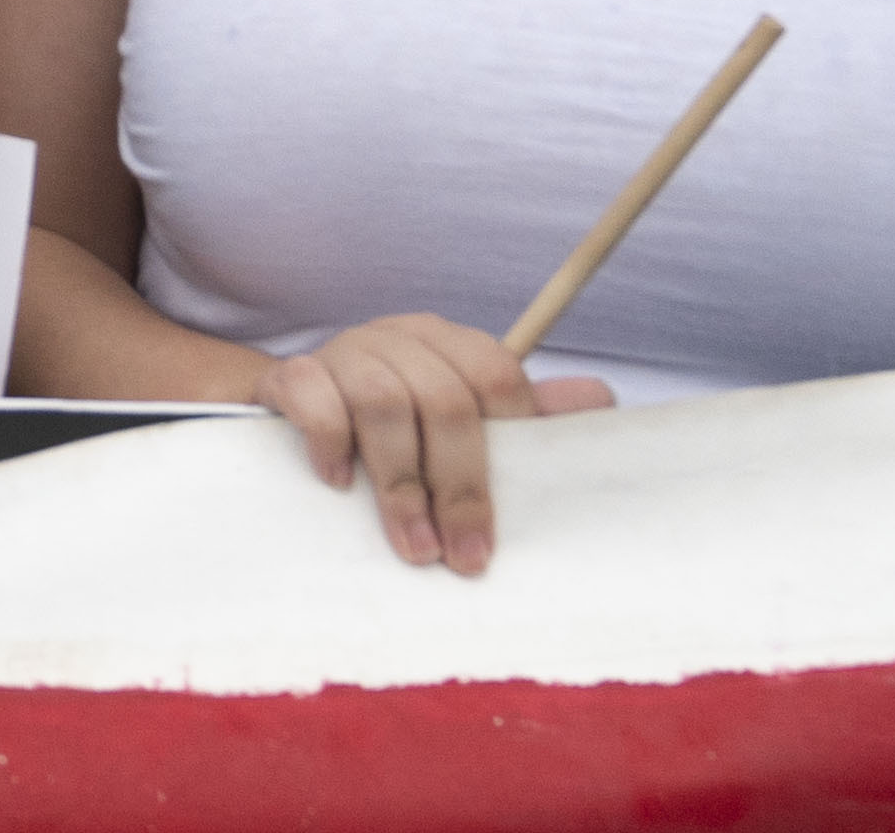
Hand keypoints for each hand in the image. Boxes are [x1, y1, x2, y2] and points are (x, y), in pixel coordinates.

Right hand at [262, 309, 611, 575]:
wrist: (299, 407)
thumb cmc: (399, 424)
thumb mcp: (464, 418)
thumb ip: (526, 414)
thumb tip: (603, 399)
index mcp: (450, 342)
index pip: (496, 375)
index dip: (509, 443)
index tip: (507, 512)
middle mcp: (399, 336)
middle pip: (443, 399)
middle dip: (458, 487)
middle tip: (462, 557)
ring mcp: (343, 350)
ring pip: (381, 402)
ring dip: (401, 485)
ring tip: (412, 546)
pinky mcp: (292, 373)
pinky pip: (312, 396)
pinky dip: (330, 443)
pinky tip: (340, 484)